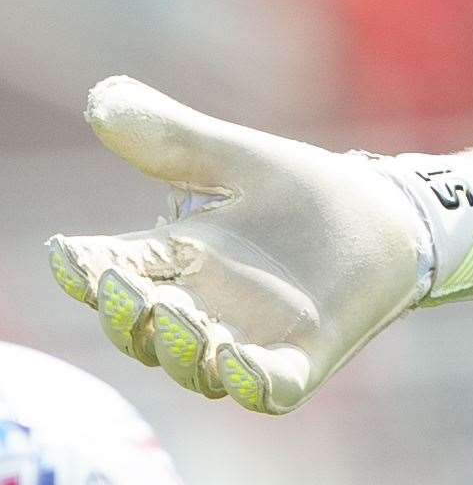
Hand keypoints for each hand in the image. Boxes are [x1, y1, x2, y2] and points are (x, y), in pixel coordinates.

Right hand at [46, 77, 472, 413]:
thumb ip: (176, 138)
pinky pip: (264, 388)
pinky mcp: (299, 363)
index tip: (69, 253)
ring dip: (178, 346)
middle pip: (141, 328)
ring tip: (173, 314)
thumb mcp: (240, 160)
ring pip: (193, 364)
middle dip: (125, 312)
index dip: (85, 270)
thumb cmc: (307, 192)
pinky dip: (247, 382)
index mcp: (176, 261)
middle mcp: (201, 309)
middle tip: (118, 285)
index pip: (110, 274)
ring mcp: (248, 342)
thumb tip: (103, 96)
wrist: (390, 216)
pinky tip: (235, 362)